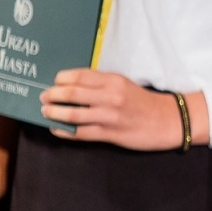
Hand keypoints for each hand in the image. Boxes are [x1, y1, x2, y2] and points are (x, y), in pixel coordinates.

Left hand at [41, 69, 195, 149]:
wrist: (168, 121)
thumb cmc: (143, 102)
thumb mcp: (123, 85)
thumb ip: (100, 83)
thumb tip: (71, 85)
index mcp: (113, 81)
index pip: (79, 76)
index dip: (61, 79)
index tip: (53, 82)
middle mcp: (110, 97)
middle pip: (72, 93)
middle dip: (52, 95)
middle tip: (43, 97)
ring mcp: (110, 117)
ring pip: (73, 114)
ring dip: (55, 113)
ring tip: (46, 112)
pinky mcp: (111, 134)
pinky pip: (81, 133)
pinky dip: (65, 131)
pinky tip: (56, 129)